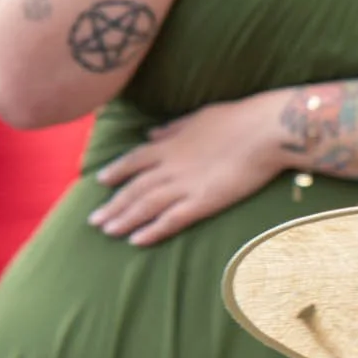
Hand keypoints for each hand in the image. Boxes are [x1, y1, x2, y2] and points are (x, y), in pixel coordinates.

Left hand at [90, 93, 283, 245]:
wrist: (265, 129)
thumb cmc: (239, 119)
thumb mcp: (199, 117)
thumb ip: (173, 128)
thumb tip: (152, 134)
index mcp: (171, 143)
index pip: (134, 159)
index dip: (116, 171)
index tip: (100, 181)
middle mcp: (171, 165)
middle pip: (134, 187)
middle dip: (112, 204)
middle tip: (93, 220)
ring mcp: (185, 184)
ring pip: (146, 205)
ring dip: (124, 219)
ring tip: (107, 232)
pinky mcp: (204, 201)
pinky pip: (171, 219)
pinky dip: (152, 230)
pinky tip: (137, 241)